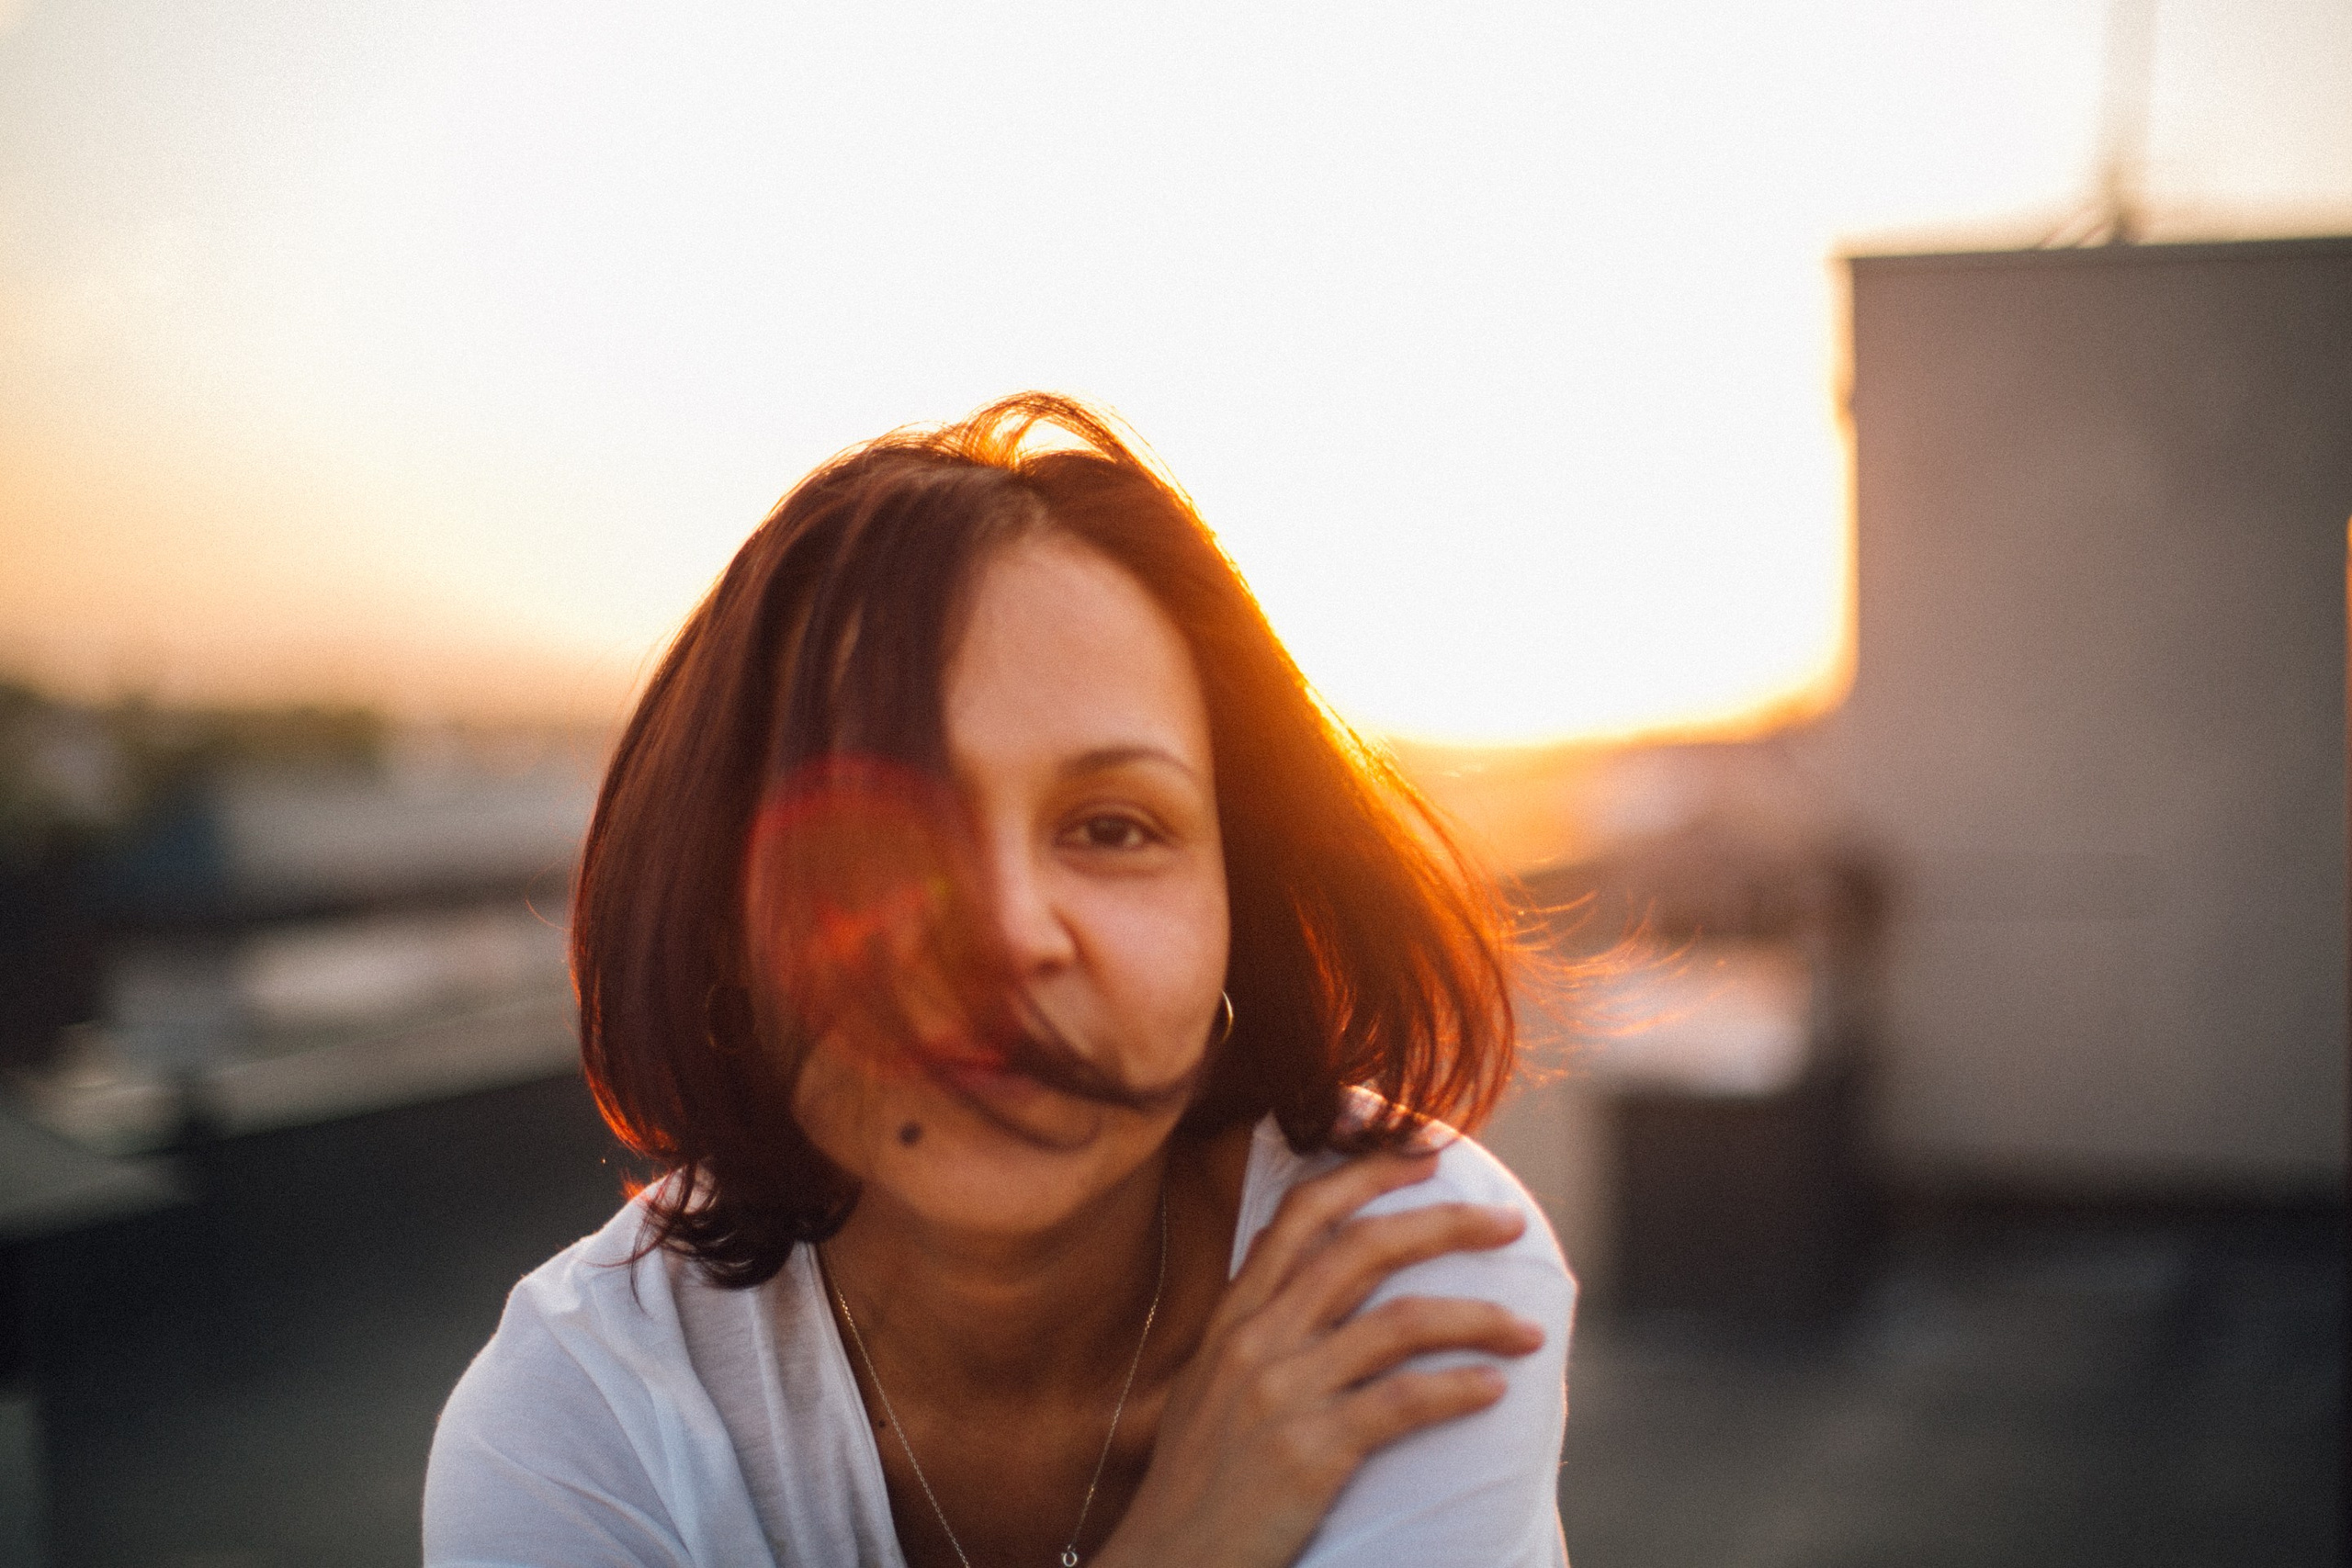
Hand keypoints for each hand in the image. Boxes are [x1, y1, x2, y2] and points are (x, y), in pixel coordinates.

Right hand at [1095, 1150, 1544, 1567]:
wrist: (1168, 1562)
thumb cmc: (1196, 1482)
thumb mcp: (1207, 1385)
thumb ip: (1251, 1326)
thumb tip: (1287, 1263)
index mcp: (1233, 1320)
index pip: (1299, 1215)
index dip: (1365, 1173)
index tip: (1422, 1154)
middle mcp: (1256, 1342)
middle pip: (1362, 1249)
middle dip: (1445, 1224)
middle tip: (1507, 1221)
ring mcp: (1282, 1394)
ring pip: (1399, 1323)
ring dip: (1477, 1317)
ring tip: (1529, 1328)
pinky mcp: (1310, 1452)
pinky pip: (1402, 1403)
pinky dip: (1457, 1389)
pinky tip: (1494, 1389)